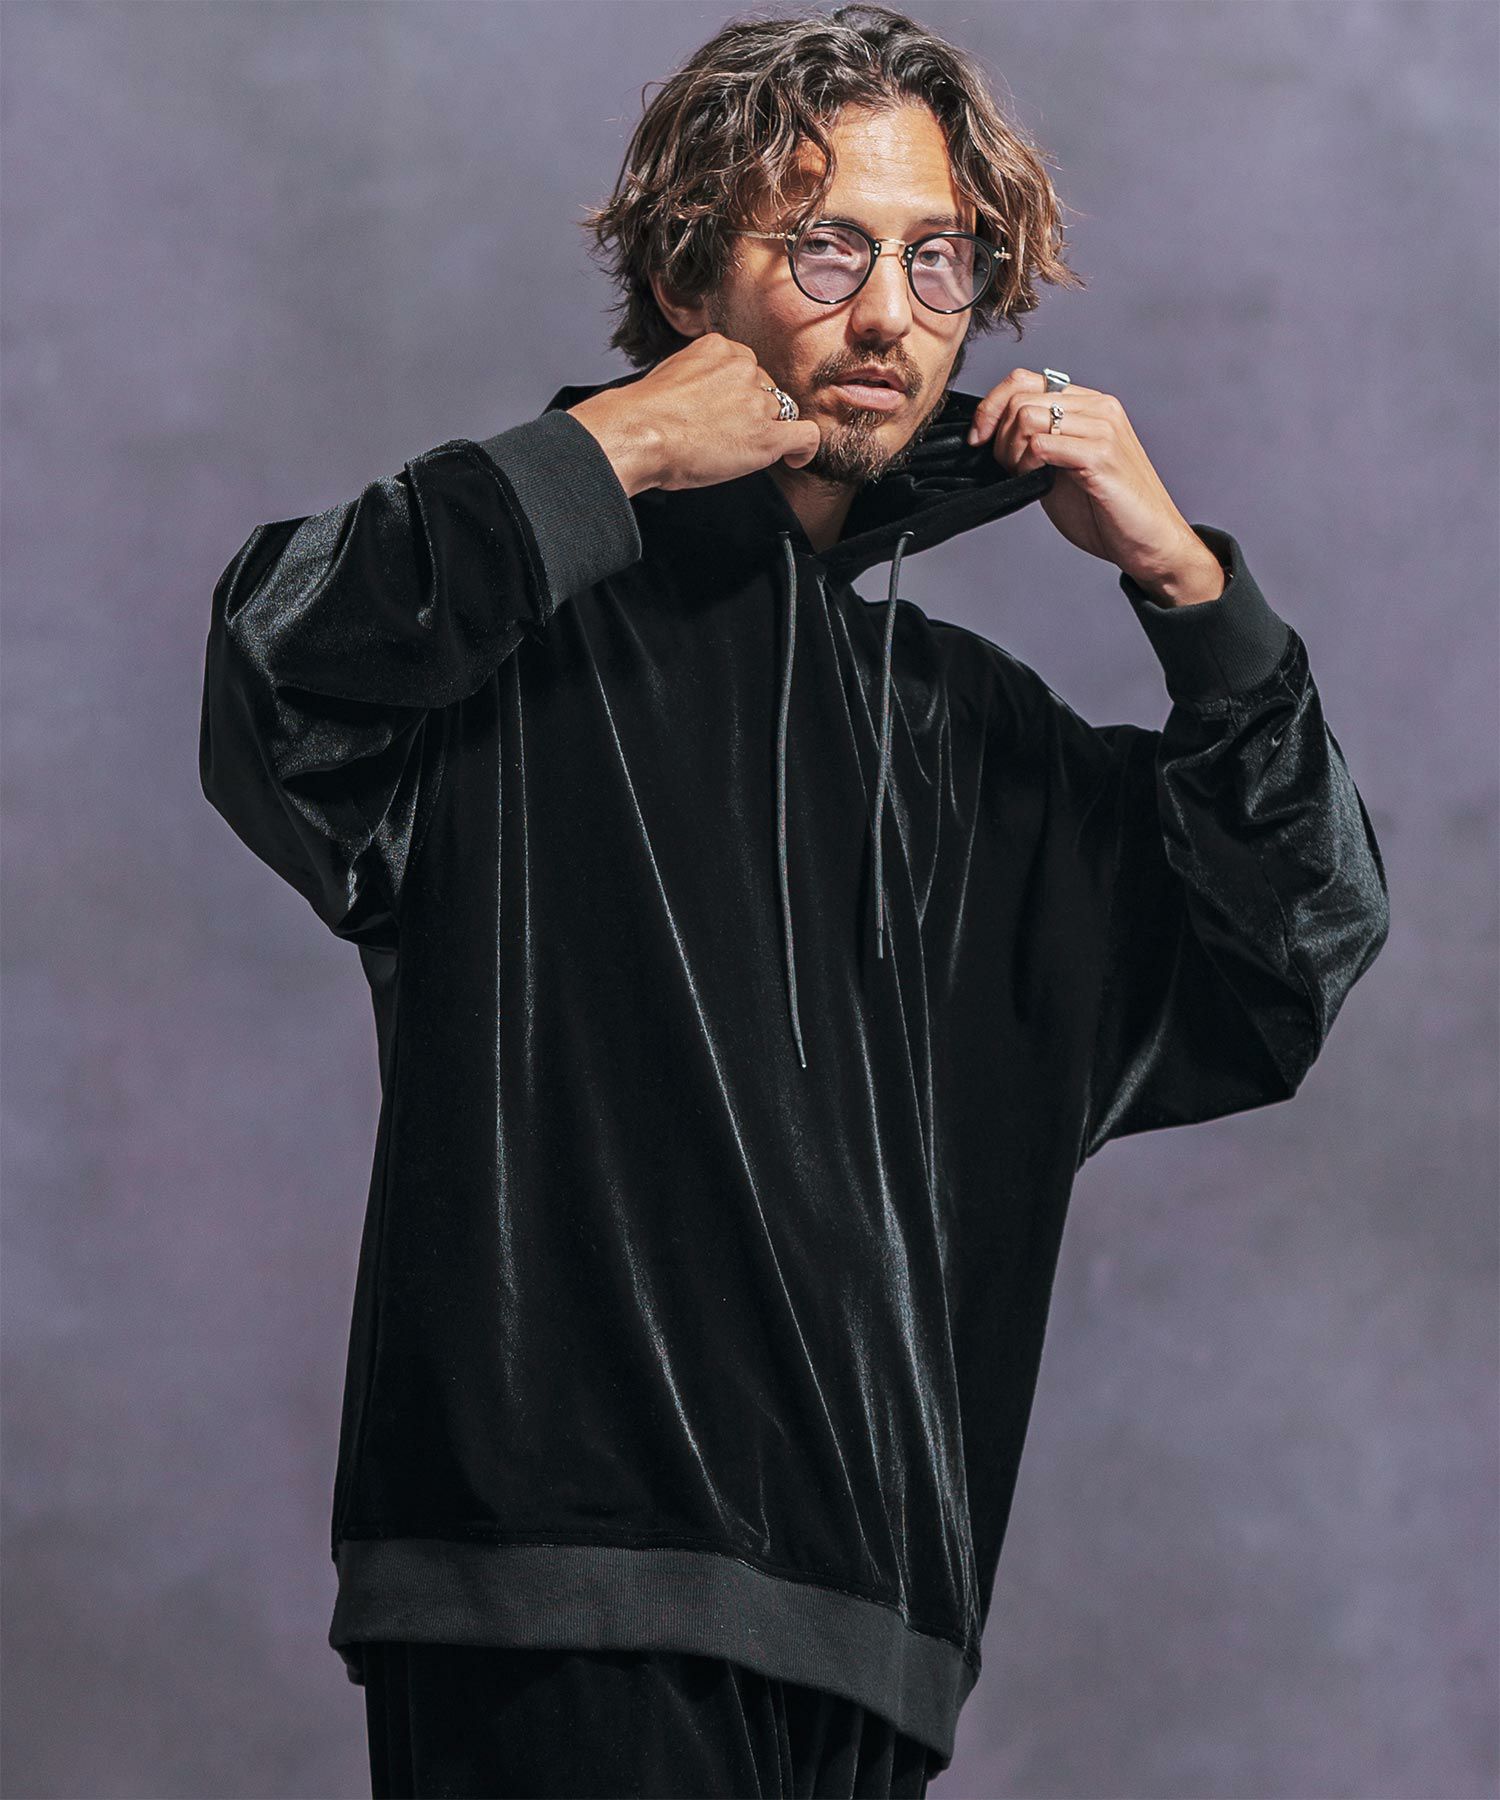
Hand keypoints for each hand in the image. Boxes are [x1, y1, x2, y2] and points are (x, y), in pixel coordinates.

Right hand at [568, 333, 821, 495]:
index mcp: (718, 348)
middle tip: (727, 435)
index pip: (745, 367)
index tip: (730, 410)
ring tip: (741, 451)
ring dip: (766, 431)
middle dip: (752, 412)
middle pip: (765, 390)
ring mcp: (758, 401)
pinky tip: (795, 459)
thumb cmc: (643, 415)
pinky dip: (804, 449)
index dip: (740, 392)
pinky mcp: (767, 435)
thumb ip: (695, 378)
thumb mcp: (669, 375)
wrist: (639, 434)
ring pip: (780, 413)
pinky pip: (805, 436)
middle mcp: (743, 368)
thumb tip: (701, 400)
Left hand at [966, 369, 1224, 600]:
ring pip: (1027, 416)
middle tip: (1007, 468)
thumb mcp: (1059, 469)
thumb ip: (1035, 444)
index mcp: (1088, 404)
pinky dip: (1027, 464)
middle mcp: (1098, 407)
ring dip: (1011, 451)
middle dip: (998, 436)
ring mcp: (1102, 428)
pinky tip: (1038, 481)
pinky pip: (1043, 444)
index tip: (978, 439)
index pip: (1024, 380)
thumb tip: (991, 435)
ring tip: (1025, 476)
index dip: (991, 406)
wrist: (1148, 542)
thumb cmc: (1105, 511)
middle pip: (1020, 398)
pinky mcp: (1101, 455)